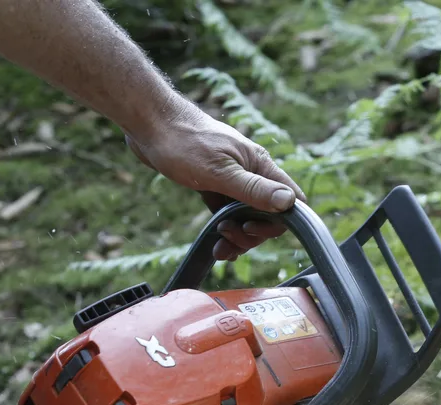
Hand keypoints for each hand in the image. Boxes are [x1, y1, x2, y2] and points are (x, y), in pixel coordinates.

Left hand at [126, 96, 306, 260]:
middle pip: (268, 215)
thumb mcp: (220, 171)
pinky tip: (215, 243)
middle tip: (227, 236)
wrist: (149, 123)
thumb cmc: (183, 142)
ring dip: (237, 238)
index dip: (277, 222)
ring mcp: (233, 179)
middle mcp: (251, 172)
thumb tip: (289, 203)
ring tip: (219, 245)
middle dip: (252, 234)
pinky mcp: (215, 185)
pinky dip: (225, 231)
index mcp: (259, 165)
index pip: (290, 201)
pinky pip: (229, 214)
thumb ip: (254, 189)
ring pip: (248, 217)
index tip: (250, 228)